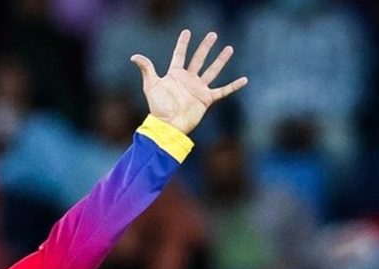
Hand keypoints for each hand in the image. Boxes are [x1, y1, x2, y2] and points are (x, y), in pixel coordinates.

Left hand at [130, 30, 247, 135]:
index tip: (187, 32)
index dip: (183, 44)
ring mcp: (198, 89)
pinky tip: (244, 80)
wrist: (169, 125)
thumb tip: (134, 57)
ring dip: (221, 60)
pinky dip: (233, 86)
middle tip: (213, 35)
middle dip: (205, 47)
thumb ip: (146, 70)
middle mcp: (188, 80)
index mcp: (175, 75)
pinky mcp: (206, 99)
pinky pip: (223, 91)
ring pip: (212, 70)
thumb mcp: (151, 86)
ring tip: (229, 48)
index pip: (179, 55)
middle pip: (198, 59)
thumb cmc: (158, 107)